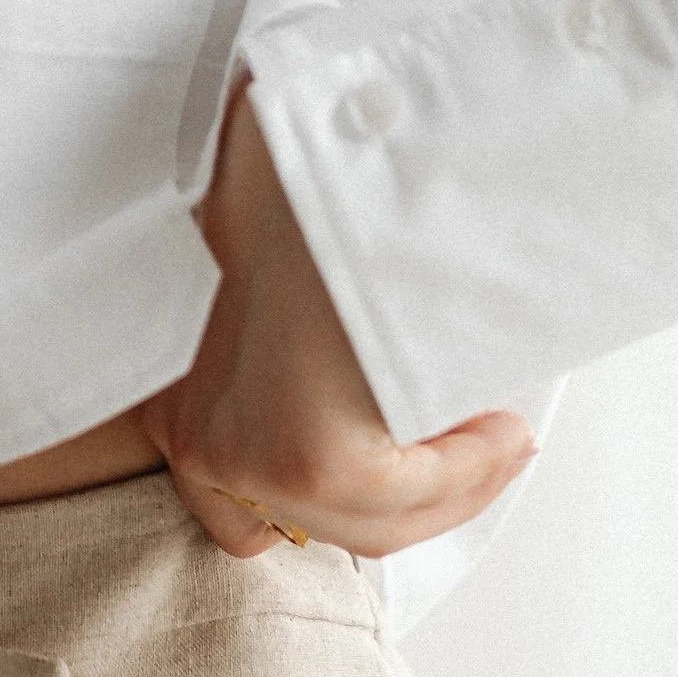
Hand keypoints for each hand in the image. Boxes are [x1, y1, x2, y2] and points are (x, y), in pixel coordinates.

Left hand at [143, 89, 535, 561]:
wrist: (323, 148)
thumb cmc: (299, 196)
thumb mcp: (271, 290)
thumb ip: (284, 365)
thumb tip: (358, 413)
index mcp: (176, 401)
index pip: (236, 517)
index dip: (332, 504)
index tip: (407, 465)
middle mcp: (198, 435)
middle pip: (319, 528)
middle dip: (412, 498)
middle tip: (482, 448)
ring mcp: (246, 450)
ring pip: (371, 523)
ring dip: (454, 483)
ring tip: (501, 433)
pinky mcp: (307, 456)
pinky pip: (409, 498)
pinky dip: (469, 467)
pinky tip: (500, 426)